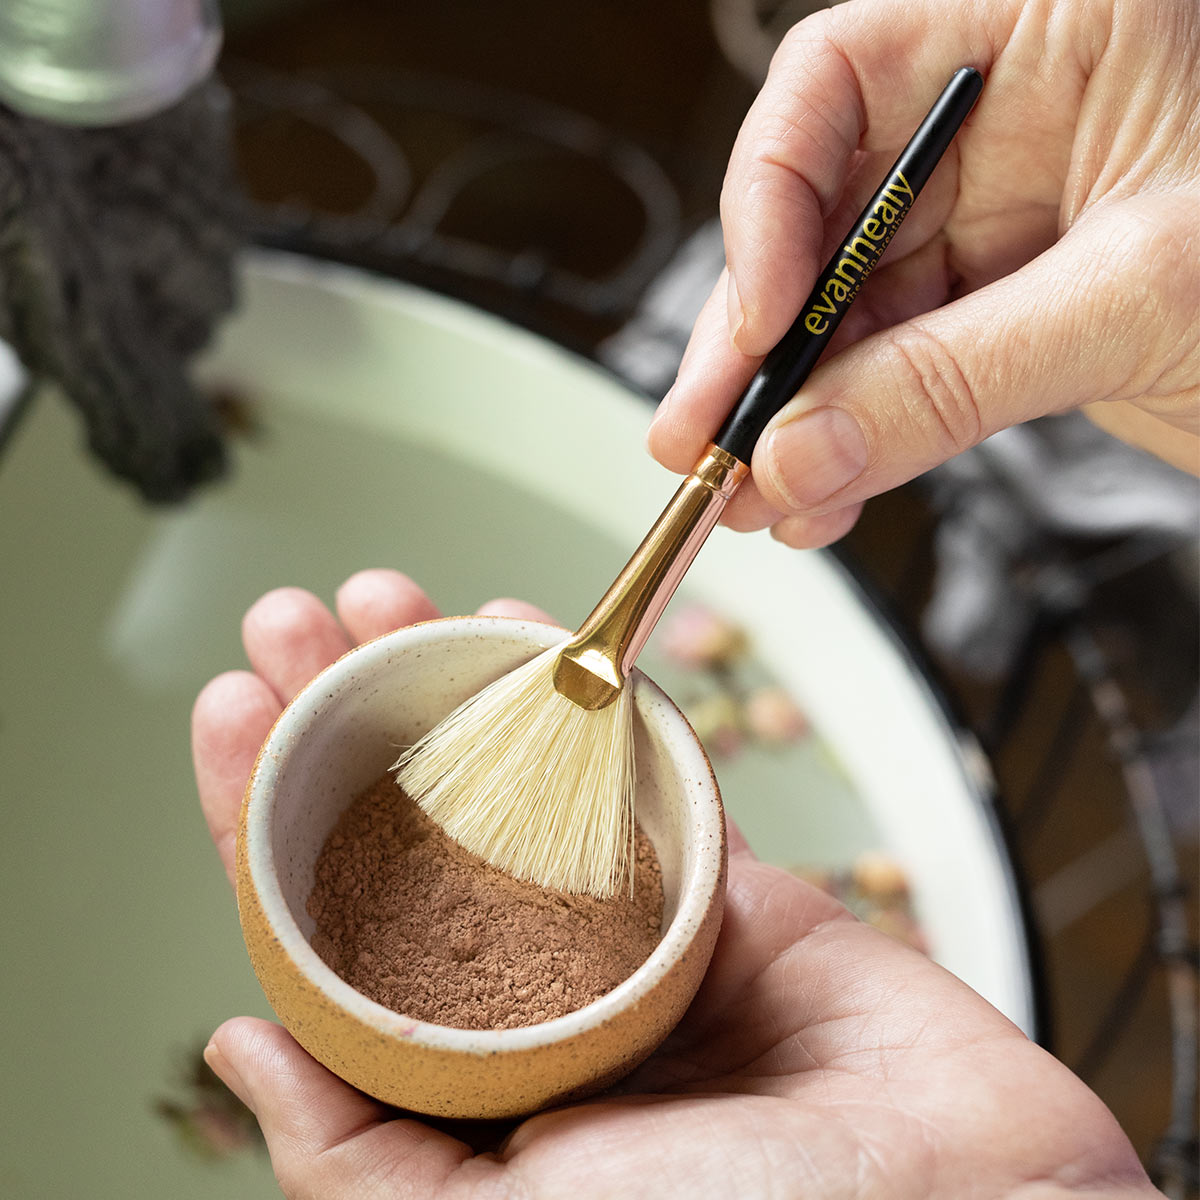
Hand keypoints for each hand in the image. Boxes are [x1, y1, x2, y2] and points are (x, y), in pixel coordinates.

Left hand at [192, 569, 1155, 1198]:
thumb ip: (356, 1153)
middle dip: (341, 713)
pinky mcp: (717, 876)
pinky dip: (584, 691)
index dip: (260, 809)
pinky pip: (637, 764)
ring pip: (512, 774)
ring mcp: (625, 927)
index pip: (324, 919)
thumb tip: (240, 1042)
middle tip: (291, 622)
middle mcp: (533, 993)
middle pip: (409, 824)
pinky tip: (521, 627)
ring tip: (380, 600)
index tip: (232, 708)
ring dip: (444, 678)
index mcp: (463, 1075)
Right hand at [648, 0, 1199, 548]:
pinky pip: (903, 374)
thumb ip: (952, 378)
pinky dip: (859, 440)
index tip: (756, 322)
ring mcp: (1005, 224)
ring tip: (754, 492)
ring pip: (854, 316)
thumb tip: (806, 447)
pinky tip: (820, 493)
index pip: (841, 79)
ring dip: (800, 413)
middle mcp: (1010, 122)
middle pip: (827, 219)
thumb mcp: (1139, 301)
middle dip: (763, 342)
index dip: (772, 201)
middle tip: (704, 434)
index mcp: (1051, 32)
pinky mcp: (1011, 314)